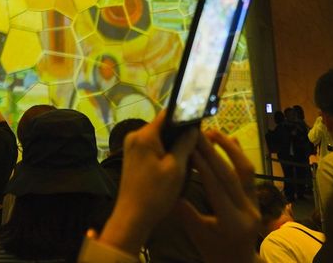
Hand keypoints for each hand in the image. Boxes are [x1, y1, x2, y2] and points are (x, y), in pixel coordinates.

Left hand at [99, 111, 198, 254]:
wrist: (132, 217)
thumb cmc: (155, 193)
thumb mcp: (176, 169)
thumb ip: (185, 144)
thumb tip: (193, 129)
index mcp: (144, 135)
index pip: (168, 114)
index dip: (185, 117)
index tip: (200, 124)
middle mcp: (135, 136)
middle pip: (164, 127)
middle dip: (180, 136)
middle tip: (197, 147)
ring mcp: (132, 147)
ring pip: (159, 139)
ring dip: (173, 147)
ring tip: (188, 160)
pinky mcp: (133, 158)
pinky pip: (152, 148)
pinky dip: (164, 154)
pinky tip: (175, 167)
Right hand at [177, 130, 260, 262]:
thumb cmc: (215, 252)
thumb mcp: (197, 236)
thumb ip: (186, 212)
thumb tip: (171, 187)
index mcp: (232, 222)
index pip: (217, 187)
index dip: (202, 166)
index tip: (188, 148)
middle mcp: (248, 210)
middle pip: (230, 174)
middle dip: (212, 152)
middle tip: (197, 133)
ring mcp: (256, 203)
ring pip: (246, 170)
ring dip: (230, 148)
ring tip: (213, 132)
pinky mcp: (257, 198)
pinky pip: (250, 174)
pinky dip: (239, 156)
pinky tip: (230, 140)